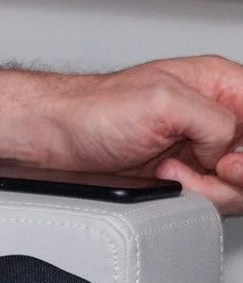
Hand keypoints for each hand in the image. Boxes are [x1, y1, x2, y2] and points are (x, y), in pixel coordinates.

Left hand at [0, 57, 242, 212]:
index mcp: (219, 83)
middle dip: (236, 171)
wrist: (58, 139)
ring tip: (172, 166)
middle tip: (210, 165)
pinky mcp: (197, 177)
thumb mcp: (162, 101)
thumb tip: (229, 148)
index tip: (232, 153)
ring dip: (213, 186)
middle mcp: (218, 115)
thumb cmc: (93, 109)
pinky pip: (223, 199)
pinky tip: (168, 177)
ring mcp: (209, 149)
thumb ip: (214, 120)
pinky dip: (199, 196)